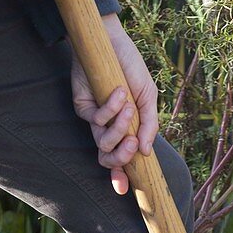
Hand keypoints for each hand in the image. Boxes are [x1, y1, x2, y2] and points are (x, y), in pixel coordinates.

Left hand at [71, 14, 158, 194]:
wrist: (112, 42)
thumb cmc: (131, 68)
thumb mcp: (148, 97)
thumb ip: (150, 125)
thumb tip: (147, 152)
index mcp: (126, 131)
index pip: (121, 161)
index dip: (121, 178)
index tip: (124, 190)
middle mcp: (109, 129)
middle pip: (108, 159)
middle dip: (122, 156)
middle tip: (133, 142)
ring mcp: (95, 120)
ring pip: (103, 143)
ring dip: (118, 128)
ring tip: (128, 106)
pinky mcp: (82, 107)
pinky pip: (96, 120)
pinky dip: (110, 109)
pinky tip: (118, 92)